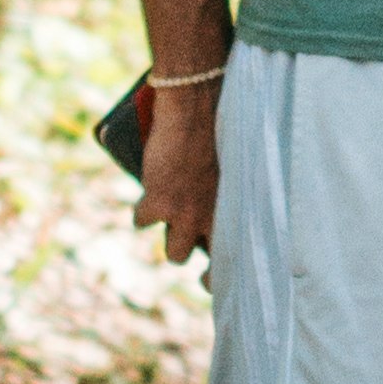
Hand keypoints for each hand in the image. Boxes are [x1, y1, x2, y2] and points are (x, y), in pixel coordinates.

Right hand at [130, 67, 224, 267]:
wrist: (198, 103)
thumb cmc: (227, 126)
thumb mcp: (241, 166)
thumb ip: (235, 193)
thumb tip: (224, 207)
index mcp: (241, 211)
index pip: (233, 262)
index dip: (218, 278)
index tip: (208, 280)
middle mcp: (215, 220)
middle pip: (199, 262)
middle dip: (186, 250)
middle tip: (182, 236)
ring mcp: (186, 215)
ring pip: (174, 252)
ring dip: (168, 232)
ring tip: (167, 209)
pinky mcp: (158, 202)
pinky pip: (141, 222)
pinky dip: (141, 210)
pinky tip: (147, 193)